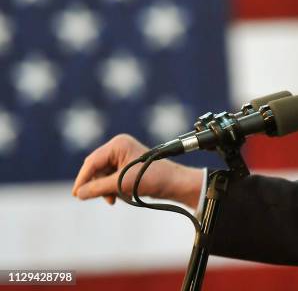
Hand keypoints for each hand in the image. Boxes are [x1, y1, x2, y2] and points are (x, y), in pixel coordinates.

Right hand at [72, 134, 202, 208]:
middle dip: (97, 185)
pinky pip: (111, 177)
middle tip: (99, 199)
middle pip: (96, 168)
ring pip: (103, 175)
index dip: (82, 179)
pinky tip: (119, 196)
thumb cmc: (152, 179)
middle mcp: (119, 147)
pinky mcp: (127, 165)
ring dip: (105, 189)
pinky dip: (112, 188)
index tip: (75, 195)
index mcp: (117, 144)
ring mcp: (123, 155)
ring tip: (114, 199)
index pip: (92, 162)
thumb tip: (79, 194)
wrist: (174, 183)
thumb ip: (98, 188)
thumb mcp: (121, 185)